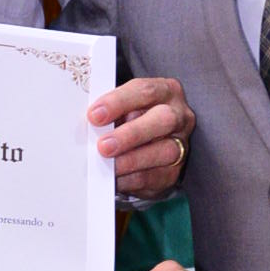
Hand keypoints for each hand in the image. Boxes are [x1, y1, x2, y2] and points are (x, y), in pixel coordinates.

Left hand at [87, 74, 193, 197]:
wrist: (147, 145)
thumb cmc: (130, 119)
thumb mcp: (122, 108)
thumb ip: (111, 112)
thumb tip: (89, 124)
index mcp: (165, 91)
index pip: (144, 91)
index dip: (118, 102)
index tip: (94, 115)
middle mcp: (178, 115)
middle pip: (162, 120)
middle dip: (131, 134)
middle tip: (104, 146)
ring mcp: (181, 144)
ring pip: (164, 151)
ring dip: (132, 160)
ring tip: (109, 166)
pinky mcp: (173, 171)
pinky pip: (156, 176)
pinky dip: (132, 179)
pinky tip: (115, 179)